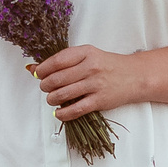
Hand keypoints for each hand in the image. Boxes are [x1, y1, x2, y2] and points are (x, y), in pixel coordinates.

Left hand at [31, 45, 146, 121]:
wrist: (135, 76)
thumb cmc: (108, 65)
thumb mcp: (87, 56)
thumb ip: (63, 61)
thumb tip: (32, 68)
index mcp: (86, 53)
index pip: (57, 60)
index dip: (43, 69)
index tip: (38, 74)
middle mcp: (90, 67)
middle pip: (57, 79)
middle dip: (45, 86)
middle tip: (45, 88)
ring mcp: (95, 84)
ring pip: (63, 94)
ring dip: (51, 99)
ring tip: (52, 99)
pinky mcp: (100, 100)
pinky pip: (75, 109)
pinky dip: (63, 113)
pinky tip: (59, 113)